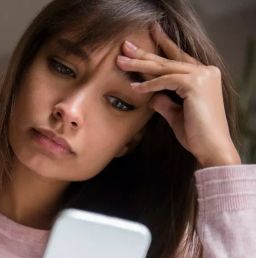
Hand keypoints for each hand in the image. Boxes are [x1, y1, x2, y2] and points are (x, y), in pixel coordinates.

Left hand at [116, 23, 240, 167]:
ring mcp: (202, 76)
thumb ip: (164, 101)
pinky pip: (166, 80)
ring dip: (140, 65)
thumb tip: (151, 96)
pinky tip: (134, 88)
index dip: (162, 47)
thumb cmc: (195, 134)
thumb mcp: (175, 113)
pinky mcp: (195, 84)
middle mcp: (206, 71)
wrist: (211, 147)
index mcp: (204, 75)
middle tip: (125, 46)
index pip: (178, 58)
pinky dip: (149, 85)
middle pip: (169, 60)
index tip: (148, 36)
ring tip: (120, 62)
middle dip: (145, 53)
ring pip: (165, 67)